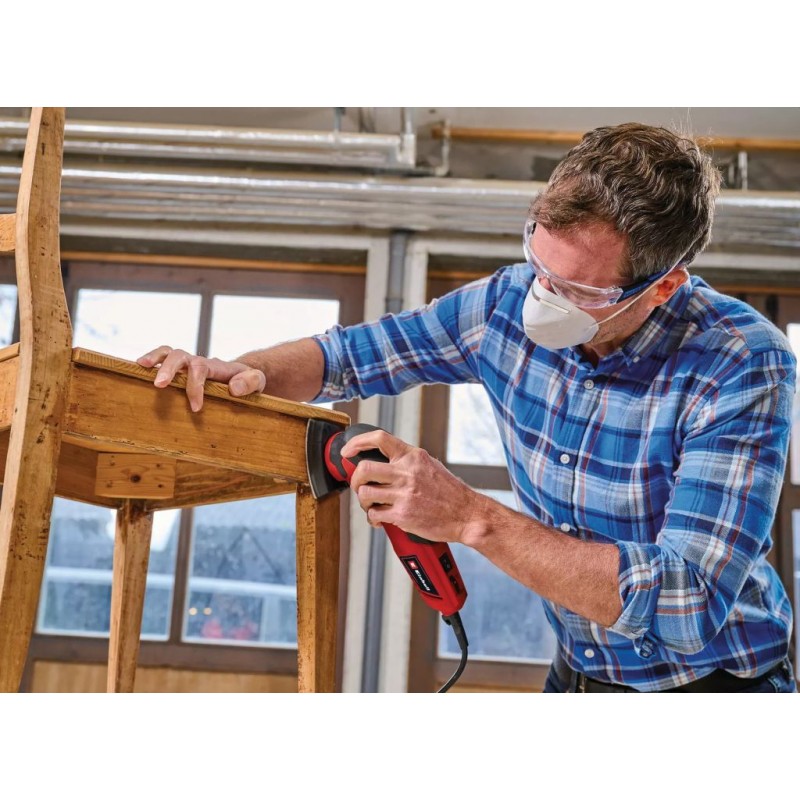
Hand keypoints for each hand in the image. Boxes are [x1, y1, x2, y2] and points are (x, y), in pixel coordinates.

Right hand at [137, 345, 265, 411]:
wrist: (243, 375)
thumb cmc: (249, 381)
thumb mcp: (258, 381)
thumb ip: (250, 382)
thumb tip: (233, 388)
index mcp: (216, 366)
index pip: (202, 369)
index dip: (195, 386)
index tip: (195, 408)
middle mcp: (198, 361)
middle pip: (180, 356)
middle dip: (169, 369)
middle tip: (160, 385)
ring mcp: (187, 364)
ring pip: (168, 353)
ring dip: (154, 358)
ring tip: (140, 366)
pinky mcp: (179, 370)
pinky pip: (162, 361)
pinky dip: (149, 362)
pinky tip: (135, 370)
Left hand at [340, 429, 487, 544]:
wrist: (467, 514)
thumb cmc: (450, 492)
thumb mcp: (430, 465)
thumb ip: (408, 462)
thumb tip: (383, 462)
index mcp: (413, 456)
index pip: (379, 439)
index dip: (357, 443)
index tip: (347, 451)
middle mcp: (407, 472)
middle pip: (363, 469)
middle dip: (354, 480)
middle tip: (358, 486)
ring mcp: (404, 494)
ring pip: (365, 494)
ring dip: (364, 502)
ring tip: (372, 506)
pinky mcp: (403, 515)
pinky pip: (375, 515)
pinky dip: (373, 519)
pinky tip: (380, 519)